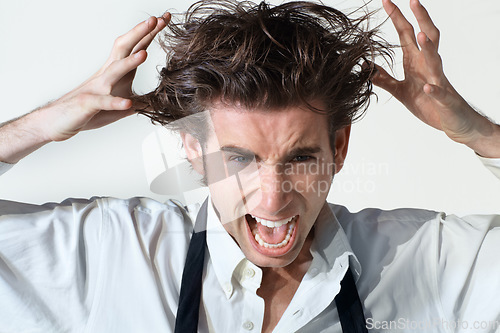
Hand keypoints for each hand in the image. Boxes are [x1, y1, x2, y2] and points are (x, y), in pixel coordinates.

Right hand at [38, 13, 169, 141]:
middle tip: (155, 20)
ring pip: (114, 71)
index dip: (149, 34)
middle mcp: (106, 75)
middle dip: (139, 34)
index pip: (135, 47)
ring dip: (129, 62)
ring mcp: (97, 88)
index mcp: (115, 72)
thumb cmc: (88, 110)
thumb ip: (138, 102)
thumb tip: (154, 102)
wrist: (58, 121)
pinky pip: (103, 102)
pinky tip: (128, 103)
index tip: (164, 19)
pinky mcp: (88, 103)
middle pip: (124, 48)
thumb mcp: (120, 107)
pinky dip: (115, 102)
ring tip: (144, 54)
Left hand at [372, 0, 499, 156]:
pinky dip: (435, 90)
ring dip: (428, 48)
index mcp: (416, 61)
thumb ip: (383, 78)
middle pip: (427, 37)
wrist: (452, 121)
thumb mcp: (400, 90)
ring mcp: (438, 81)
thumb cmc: (428, 103)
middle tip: (413, 1)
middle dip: (420, 19)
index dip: (396, 18)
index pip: (406, 34)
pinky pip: (439, 92)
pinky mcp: (444, 99)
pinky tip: (428, 87)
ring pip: (435, 61)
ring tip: (420, 35)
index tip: (386, 1)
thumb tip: (365, 66)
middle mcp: (428, 66)